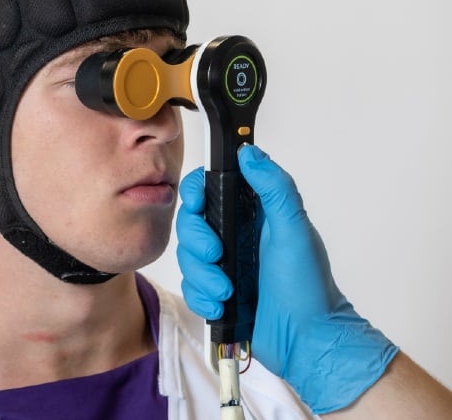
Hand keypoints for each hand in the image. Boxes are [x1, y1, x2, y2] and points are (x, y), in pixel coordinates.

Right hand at [175, 144, 398, 413]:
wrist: (306, 341)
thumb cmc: (307, 287)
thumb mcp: (294, 230)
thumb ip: (274, 187)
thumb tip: (249, 152)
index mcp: (251, 214)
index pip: (210, 188)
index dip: (196, 191)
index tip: (199, 203)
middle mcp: (233, 236)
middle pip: (190, 223)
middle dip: (197, 241)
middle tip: (218, 256)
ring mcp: (222, 265)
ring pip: (186, 257)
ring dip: (202, 275)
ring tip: (226, 291)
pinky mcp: (213, 292)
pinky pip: (189, 288)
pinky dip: (201, 297)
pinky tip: (221, 306)